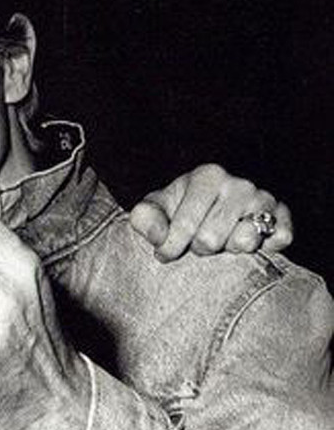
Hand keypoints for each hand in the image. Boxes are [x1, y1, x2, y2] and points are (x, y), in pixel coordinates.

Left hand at [130, 163, 292, 261]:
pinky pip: (277, 242)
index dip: (170, 247)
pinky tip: (244, 243)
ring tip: (220, 240)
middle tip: (196, 241)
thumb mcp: (154, 211)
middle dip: (199, 249)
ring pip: (244, 242)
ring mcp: (265, 200)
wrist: (209, 213)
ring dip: (227, 250)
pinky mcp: (285, 218)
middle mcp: (240, 183)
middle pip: (211, 239)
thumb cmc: (176, 212)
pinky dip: (262, 249)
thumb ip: (144, 219)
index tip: (163, 253)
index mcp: (207, 176)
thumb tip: (158, 236)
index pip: (185, 225)